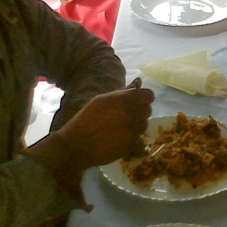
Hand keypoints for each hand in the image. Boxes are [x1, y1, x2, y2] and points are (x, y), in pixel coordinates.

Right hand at [27, 78, 153, 199]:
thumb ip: (123, 91)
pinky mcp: (131, 145)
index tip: (137, 101)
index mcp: (123, 100)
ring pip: (144, 124)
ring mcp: (132, 131)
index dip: (144, 98)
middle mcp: (131, 115)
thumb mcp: (101, 100)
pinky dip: (131, 136)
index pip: (148, 95)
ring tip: (120, 126)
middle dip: (139, 111)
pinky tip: (118, 137)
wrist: (77, 145)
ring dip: (136, 124)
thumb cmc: (87, 119)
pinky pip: (138, 137)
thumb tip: (139, 82)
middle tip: (125, 115)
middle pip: (148, 110)